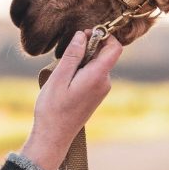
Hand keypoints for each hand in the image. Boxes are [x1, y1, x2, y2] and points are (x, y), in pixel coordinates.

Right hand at [20, 30, 122, 169]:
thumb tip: (83, 34)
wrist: (54, 136)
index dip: (104, 35)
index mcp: (98, 76)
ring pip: (97, 64)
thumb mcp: (59, 77)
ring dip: (82, 59)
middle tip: (67, 52)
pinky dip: (81, 69)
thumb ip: (72, 55)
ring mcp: (101, 90)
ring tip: (63, 70)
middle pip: (105, 54)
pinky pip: (93, 74)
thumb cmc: (53, 108)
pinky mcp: (95, 95)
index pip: (115, 47)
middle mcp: (104, 82)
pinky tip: (65, 80)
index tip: (85, 33)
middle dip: (88, 47)